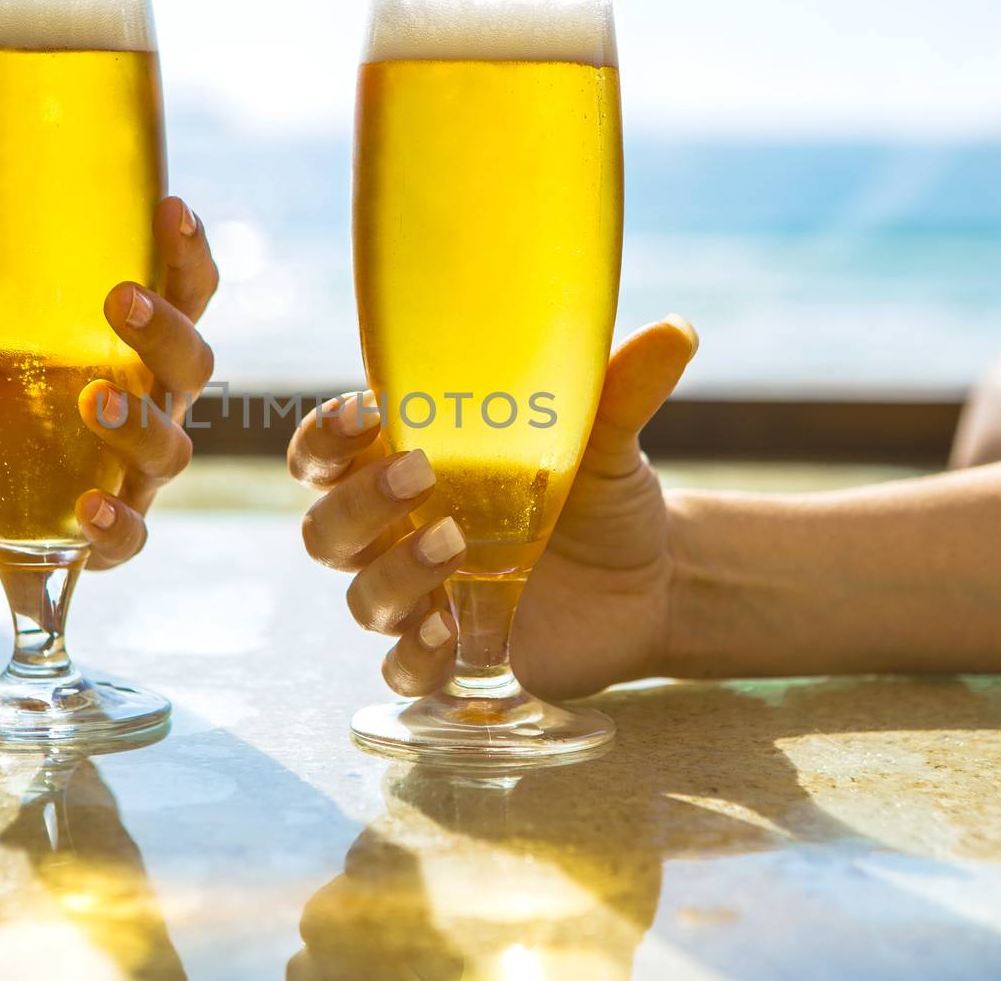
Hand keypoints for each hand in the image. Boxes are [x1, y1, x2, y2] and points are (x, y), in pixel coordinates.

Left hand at [0, 195, 217, 569]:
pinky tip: (87, 508)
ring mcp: (143, 469)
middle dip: (164, 331)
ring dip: (138, 424)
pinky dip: (117, 523)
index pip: (188, 292)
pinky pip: (134, 533)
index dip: (189, 252)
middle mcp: (159, 402)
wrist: (1, 492)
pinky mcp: (120, 529)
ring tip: (94, 403)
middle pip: (193, 363)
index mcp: (141, 347)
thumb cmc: (15, 399)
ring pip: (170, 448)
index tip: (170, 207)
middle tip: (121, 299)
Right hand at [290, 316, 697, 700]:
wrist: (652, 581)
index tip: (363, 412)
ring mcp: (421, 598)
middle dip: (357, 503)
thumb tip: (676, 330)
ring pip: (361, 596)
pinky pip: (402, 670)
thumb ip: (621, 388)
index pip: (327, 453)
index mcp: (410, 468)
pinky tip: (453, 635)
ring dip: (396, 573)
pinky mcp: (451, 656)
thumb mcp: (609, 441)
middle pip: (326, 528)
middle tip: (420, 475)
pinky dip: (416, 655)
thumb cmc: (602, 498)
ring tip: (455, 547)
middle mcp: (398, 534)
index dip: (324, 437)